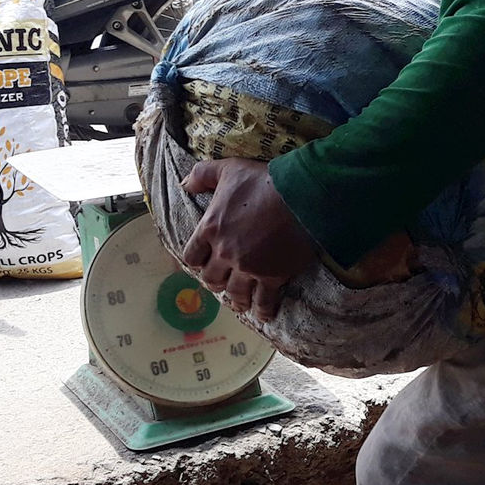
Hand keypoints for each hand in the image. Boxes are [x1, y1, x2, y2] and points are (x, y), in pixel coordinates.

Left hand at [180, 158, 317, 321]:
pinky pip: (264, 301)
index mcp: (210, 228)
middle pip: (211, 279)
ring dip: (236, 299)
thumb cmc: (264, 181)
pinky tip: (263, 314)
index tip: (204, 262)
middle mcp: (225, 253)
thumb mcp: (229, 169)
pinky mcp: (272, 276)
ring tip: (240, 302)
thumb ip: (202, 175)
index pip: (192, 256)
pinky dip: (262, 310)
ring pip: (235, 294)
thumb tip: (184, 185)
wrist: (301, 195)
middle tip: (223, 281)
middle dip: (216, 281)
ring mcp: (248, 267)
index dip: (198, 261)